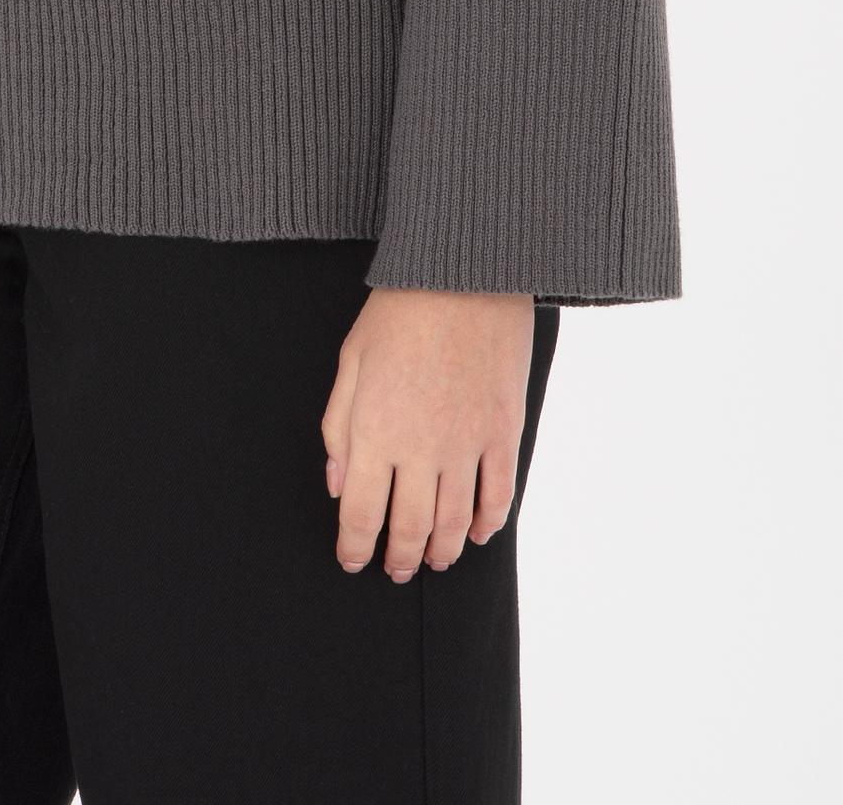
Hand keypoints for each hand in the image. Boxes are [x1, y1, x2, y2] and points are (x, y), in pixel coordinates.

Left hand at [320, 288, 534, 577]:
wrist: (464, 272)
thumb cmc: (399, 310)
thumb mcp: (352, 360)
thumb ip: (339, 427)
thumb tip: (339, 483)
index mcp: (376, 431)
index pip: (362, 514)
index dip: (355, 547)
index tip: (352, 560)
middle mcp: (421, 449)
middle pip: (409, 529)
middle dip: (399, 559)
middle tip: (394, 570)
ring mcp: (467, 444)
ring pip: (456, 523)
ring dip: (442, 551)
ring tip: (432, 560)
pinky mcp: (503, 431)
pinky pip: (499, 495)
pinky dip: (489, 524)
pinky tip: (478, 533)